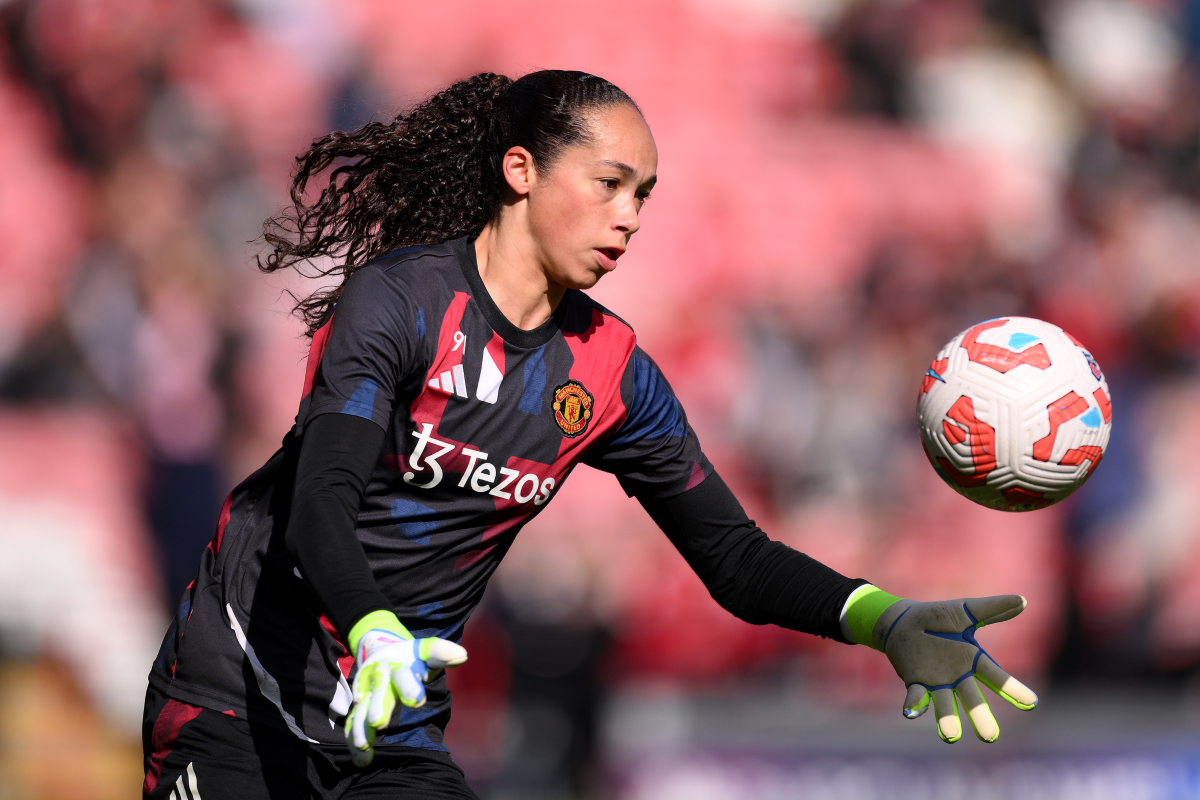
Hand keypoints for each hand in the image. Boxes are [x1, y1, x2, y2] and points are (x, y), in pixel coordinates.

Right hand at [343, 623, 467, 766]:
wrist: (382, 652)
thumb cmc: (411, 657)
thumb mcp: (426, 651)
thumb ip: (442, 653)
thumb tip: (462, 655)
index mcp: (399, 664)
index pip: (404, 674)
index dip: (409, 686)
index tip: (417, 702)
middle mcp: (380, 676)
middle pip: (380, 692)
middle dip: (379, 706)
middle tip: (378, 722)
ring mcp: (367, 692)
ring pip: (362, 709)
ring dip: (362, 727)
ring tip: (364, 745)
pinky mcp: (359, 705)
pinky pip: (354, 721)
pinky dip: (354, 738)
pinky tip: (360, 758)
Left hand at [846, 588, 1037, 742]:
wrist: (903, 621)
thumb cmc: (937, 616)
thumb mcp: (965, 610)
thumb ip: (992, 609)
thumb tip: (1023, 600)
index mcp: (973, 660)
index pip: (996, 677)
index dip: (1013, 689)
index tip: (1031, 704)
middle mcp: (958, 677)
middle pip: (972, 699)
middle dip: (980, 716)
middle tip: (990, 737)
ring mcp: (937, 682)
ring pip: (945, 704)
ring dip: (947, 719)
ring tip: (950, 735)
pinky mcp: (915, 682)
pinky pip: (916, 696)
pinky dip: (915, 705)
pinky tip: (911, 712)